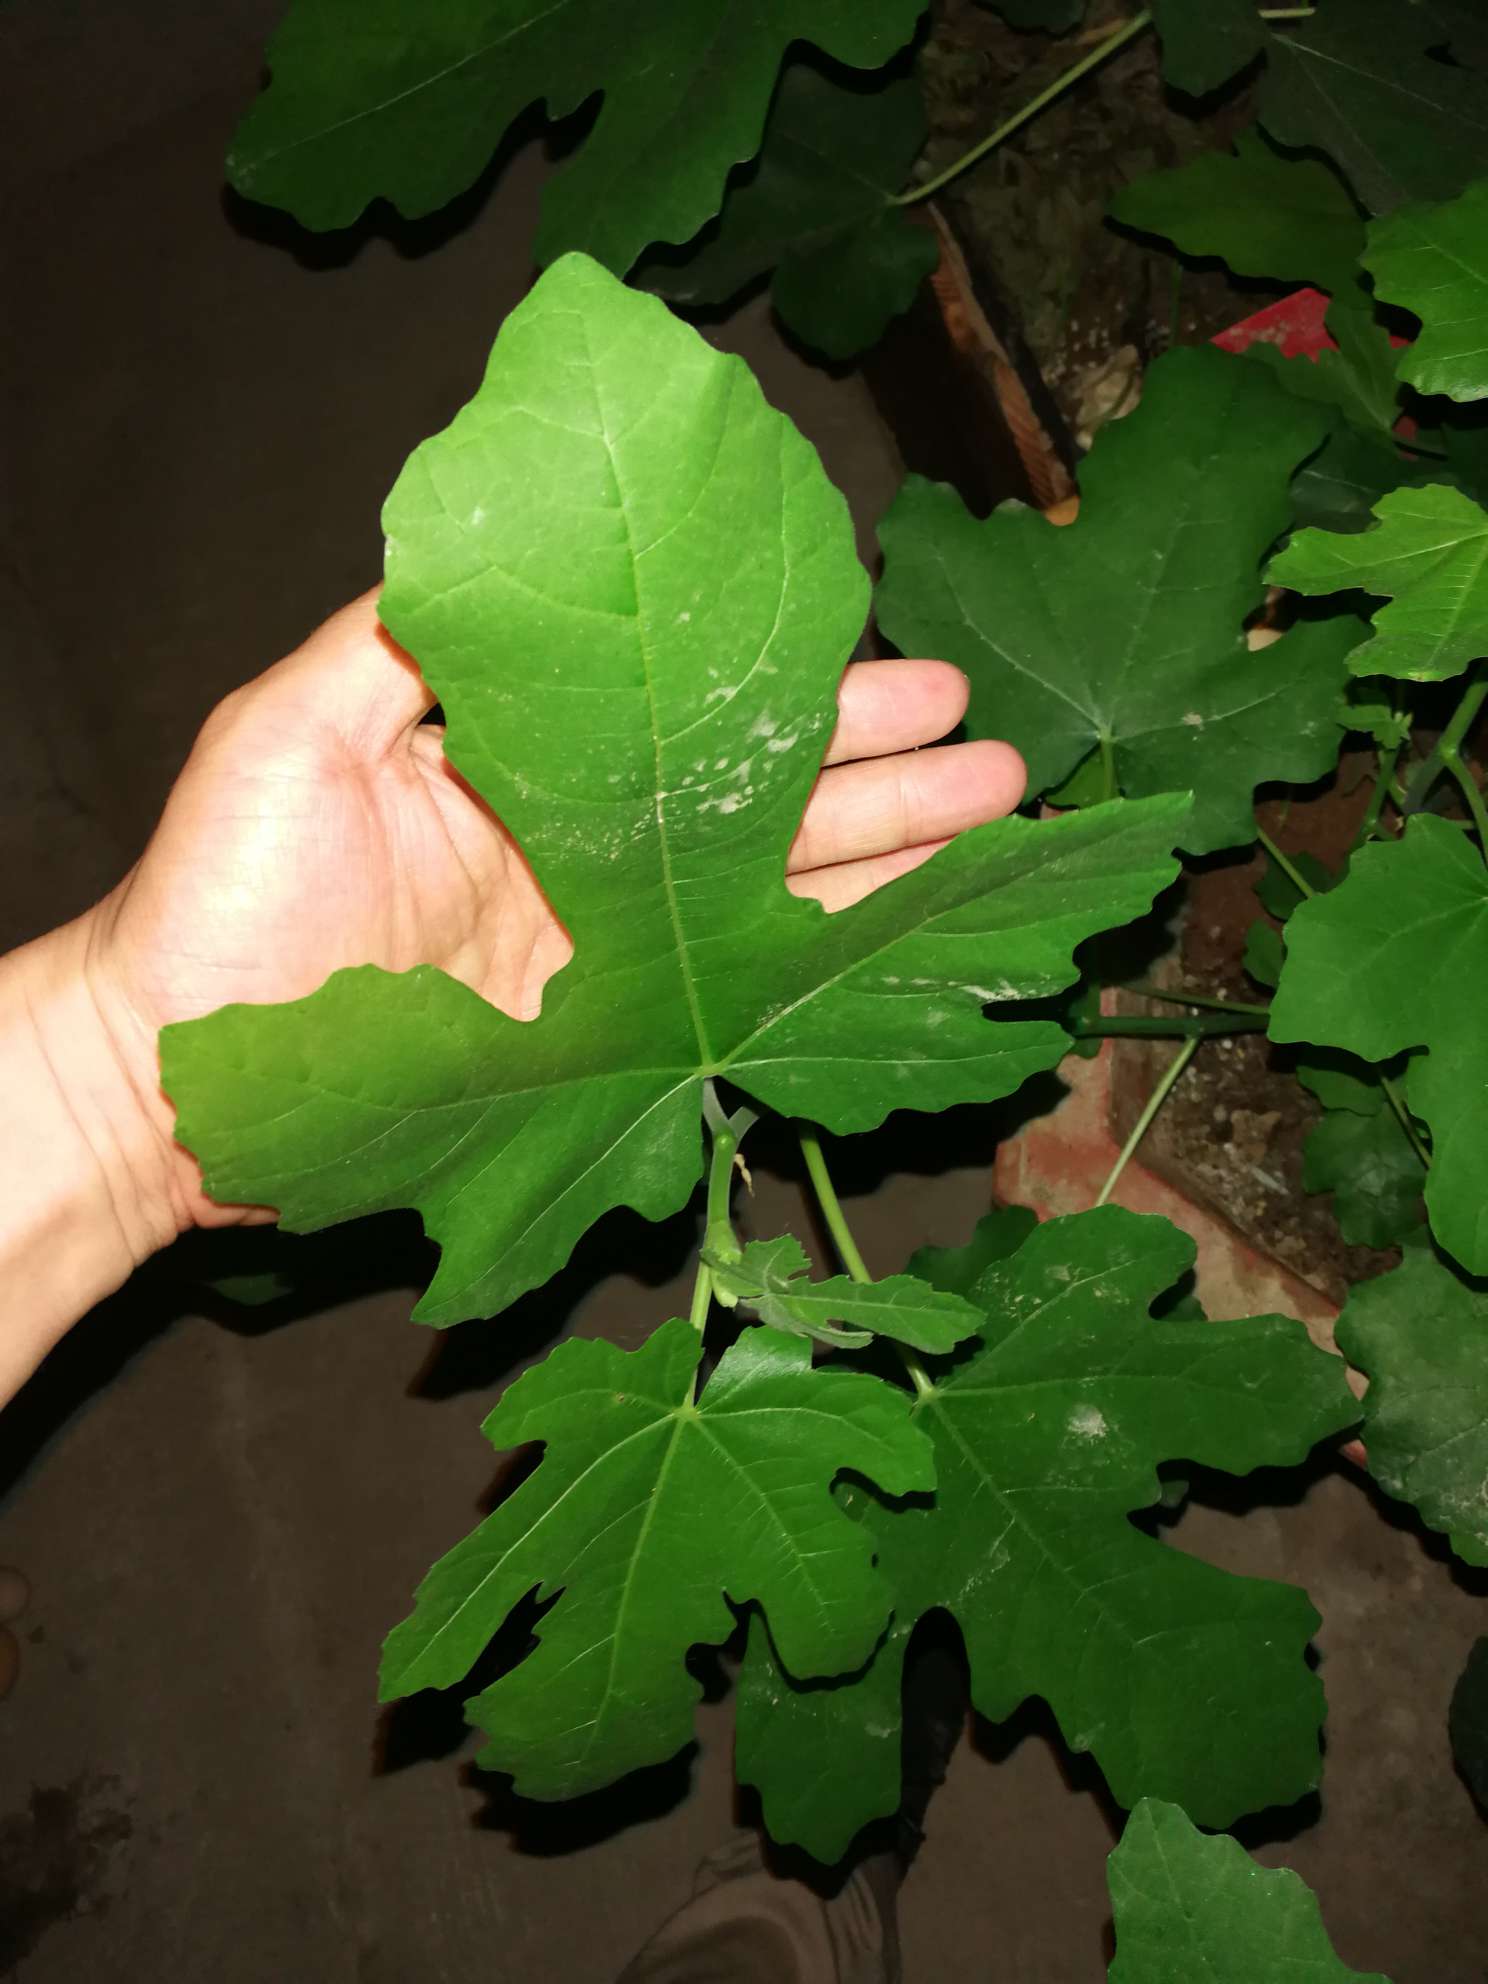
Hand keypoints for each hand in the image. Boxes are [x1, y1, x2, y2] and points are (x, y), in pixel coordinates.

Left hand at [2, 591, 1023, 1394]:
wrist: (178, 1072)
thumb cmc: (217, 896)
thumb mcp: (294, 729)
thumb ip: (405, 636)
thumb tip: (513, 523)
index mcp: (527, 753)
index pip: (684, 699)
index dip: (788, 679)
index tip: (890, 645)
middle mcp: (587, 841)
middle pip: (759, 792)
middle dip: (878, 764)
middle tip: (989, 739)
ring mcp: (609, 942)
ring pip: (774, 885)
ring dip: (889, 851)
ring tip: (998, 814)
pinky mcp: (613, 1031)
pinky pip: (740, 987)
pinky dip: (834, 957)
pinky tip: (923, 927)